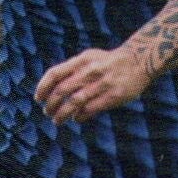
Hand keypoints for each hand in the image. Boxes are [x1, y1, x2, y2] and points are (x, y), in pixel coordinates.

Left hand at [35, 46, 150, 124]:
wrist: (139, 60)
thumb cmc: (108, 61)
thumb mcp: (89, 57)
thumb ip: (72, 70)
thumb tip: (52, 89)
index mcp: (81, 60)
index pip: (55, 74)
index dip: (43, 87)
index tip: (38, 98)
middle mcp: (90, 71)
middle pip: (61, 91)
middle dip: (51, 105)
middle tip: (47, 112)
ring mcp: (102, 84)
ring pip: (74, 103)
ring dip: (62, 114)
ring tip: (57, 120)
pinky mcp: (113, 96)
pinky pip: (90, 110)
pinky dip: (79, 116)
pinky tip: (76, 119)